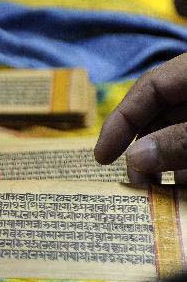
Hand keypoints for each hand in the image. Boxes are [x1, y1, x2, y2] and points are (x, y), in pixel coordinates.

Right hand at [95, 54, 186, 182]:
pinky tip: (182, 187)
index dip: (121, 121)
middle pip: (163, 115)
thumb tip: (135, 159)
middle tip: (137, 184)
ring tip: (162, 193)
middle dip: (145, 151)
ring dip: (168, 164)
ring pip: (180, 134)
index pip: (149, 87)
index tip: (102, 158)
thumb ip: (179, 140)